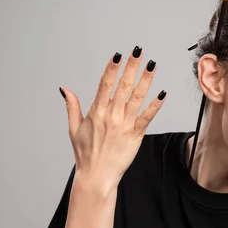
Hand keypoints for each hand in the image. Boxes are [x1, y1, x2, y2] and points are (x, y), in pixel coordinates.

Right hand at [60, 46, 165, 196]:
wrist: (97, 176)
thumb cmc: (85, 154)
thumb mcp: (74, 129)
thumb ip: (72, 107)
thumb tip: (65, 89)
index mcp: (96, 112)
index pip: (104, 83)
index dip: (112, 68)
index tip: (118, 55)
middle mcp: (111, 115)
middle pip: (122, 85)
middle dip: (131, 67)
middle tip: (138, 51)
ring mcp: (124, 124)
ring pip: (137, 97)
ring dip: (145, 80)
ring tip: (152, 65)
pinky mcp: (136, 135)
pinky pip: (147, 117)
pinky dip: (155, 105)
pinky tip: (162, 93)